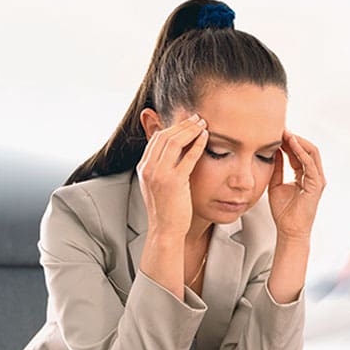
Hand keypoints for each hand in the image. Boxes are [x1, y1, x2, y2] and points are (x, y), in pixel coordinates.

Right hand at [136, 113, 207, 237]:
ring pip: (174, 142)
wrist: (165, 231)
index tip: (187, 122)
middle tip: (197, 118)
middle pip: (165, 136)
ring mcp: (159, 175)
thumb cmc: (166, 210)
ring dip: (190, 130)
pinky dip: (197, 143)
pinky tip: (205, 137)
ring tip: (202, 124)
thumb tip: (175, 152)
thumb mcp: (158, 185)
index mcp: (143, 168)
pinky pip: (187, 157)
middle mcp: (148, 169)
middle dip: (182, 124)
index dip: (173, 127)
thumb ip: (162, 168)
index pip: (156, 139)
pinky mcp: (174, 182)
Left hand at [268, 129, 326, 239]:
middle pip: (307, 149)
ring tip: (286, 132)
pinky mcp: (316, 185)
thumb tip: (273, 151)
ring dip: (298, 141)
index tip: (276, 133)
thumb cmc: (284, 212)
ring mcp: (317, 180)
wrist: (289, 230)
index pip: (299, 152)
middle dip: (294, 138)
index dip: (289, 142)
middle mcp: (314, 175)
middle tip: (281, 128)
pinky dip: (301, 152)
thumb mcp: (276, 184)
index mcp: (305, 175)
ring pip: (311, 153)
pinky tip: (292, 144)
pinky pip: (310, 164)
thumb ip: (277, 168)